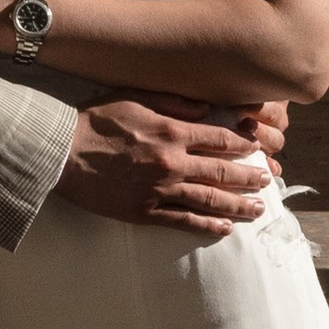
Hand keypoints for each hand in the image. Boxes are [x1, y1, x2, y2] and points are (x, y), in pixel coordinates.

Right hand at [57, 99, 273, 230]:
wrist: (61, 153)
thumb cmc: (95, 121)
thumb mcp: (135, 98)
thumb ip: (174, 102)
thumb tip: (208, 108)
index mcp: (172, 132)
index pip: (220, 139)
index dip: (244, 144)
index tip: (259, 149)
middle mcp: (172, 163)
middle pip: (222, 172)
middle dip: (249, 177)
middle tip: (268, 181)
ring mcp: (159, 190)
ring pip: (209, 200)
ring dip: (238, 205)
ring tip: (259, 209)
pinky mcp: (144, 212)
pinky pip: (183, 221)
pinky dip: (206, 226)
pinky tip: (224, 229)